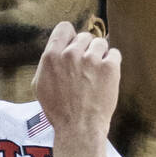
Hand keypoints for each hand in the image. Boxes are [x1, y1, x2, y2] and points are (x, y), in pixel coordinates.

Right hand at [33, 21, 119, 139]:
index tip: (74, 46)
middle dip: (86, 50)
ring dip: (100, 55)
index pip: (64, 28)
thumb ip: (47, 63)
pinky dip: (112, 64)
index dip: (70, 36)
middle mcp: (70, 54)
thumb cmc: (58, 110)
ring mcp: (91, 59)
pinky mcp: (109, 67)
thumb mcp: (40, 85)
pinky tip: (106, 78)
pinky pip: (115, 54)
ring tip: (96, 74)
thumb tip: (56, 49)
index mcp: (51, 56)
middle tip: (86, 69)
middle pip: (84, 36)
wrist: (79, 128)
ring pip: (101, 43)